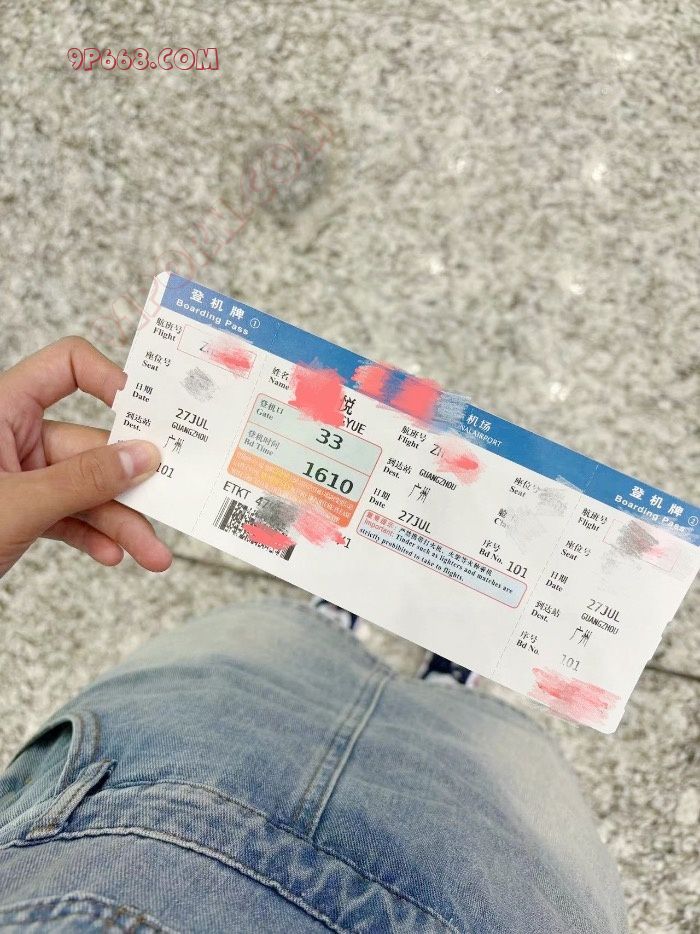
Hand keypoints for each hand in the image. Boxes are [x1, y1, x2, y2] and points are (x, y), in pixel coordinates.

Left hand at [0, 336, 171, 577]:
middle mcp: (14, 436)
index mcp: (2, 411)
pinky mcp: (22, 509)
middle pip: (91, 443)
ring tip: (151, 554)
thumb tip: (143, 457)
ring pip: (86, 488)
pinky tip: (112, 555)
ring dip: (121, 521)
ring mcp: (19, 474)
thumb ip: (84, 480)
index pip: (66, 368)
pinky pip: (69, 515)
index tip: (148, 415)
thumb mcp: (17, 504)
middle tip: (169, 502)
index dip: (110, 381)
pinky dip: (93, 535)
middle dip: (130, 484)